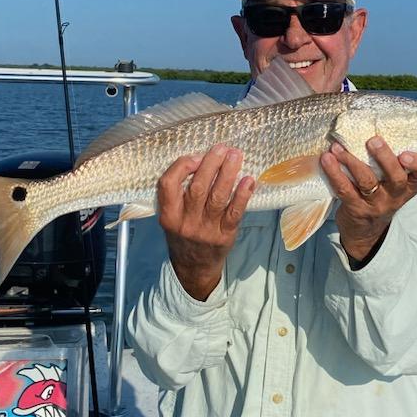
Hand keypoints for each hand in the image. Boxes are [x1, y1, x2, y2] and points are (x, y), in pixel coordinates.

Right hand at [157, 145, 255, 299]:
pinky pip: (234, 213)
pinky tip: (249, 180)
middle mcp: (185, 223)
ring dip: (228, 174)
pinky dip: (242, 195)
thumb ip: (179, 194)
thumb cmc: (183, 234)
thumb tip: (202, 161)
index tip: (196, 156)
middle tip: (222, 148)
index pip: (168, 185)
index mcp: (168, 215)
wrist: (194, 268)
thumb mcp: (172, 217)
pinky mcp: (225, 236)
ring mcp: (205, 230)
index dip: (182, 166)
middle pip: (197, 188)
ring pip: (217, 197)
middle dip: (210, 164)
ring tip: (236, 156)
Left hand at [320, 137, 416, 264]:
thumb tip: (380, 122)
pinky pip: (344, 189)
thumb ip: (392, 162)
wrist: (365, 233)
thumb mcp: (393, 184)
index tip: (406, 154)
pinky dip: (334, 173)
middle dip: (385, 158)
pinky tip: (327, 159)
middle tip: (373, 140)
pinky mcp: (355, 208)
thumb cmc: (380, 195)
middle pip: (396, 179)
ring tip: (338, 147)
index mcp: (408, 187)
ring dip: (352, 161)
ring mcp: (375, 204)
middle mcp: (395, 197)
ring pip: (367, 182)